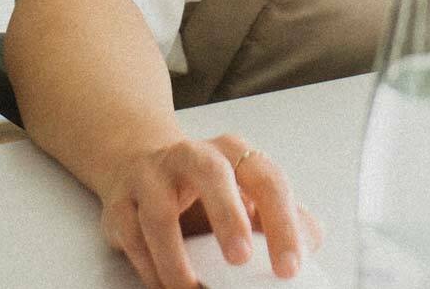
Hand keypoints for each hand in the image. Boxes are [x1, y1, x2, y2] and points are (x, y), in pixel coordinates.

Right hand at [100, 134, 319, 288]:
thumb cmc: (204, 188)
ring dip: (177, 259)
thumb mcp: (245, 194)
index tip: (289, 266)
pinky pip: (134, 239)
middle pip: (212, 174)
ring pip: (160, 214)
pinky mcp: (120, 204)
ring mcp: (150, 177)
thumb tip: (308, 245)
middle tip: (240, 259)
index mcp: (234, 153)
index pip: (266, 180)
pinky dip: (151, 270)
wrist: (137, 161)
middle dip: (227, 217)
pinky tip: (167, 287)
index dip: (282, 223)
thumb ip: (278, 216)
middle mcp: (191, 156)